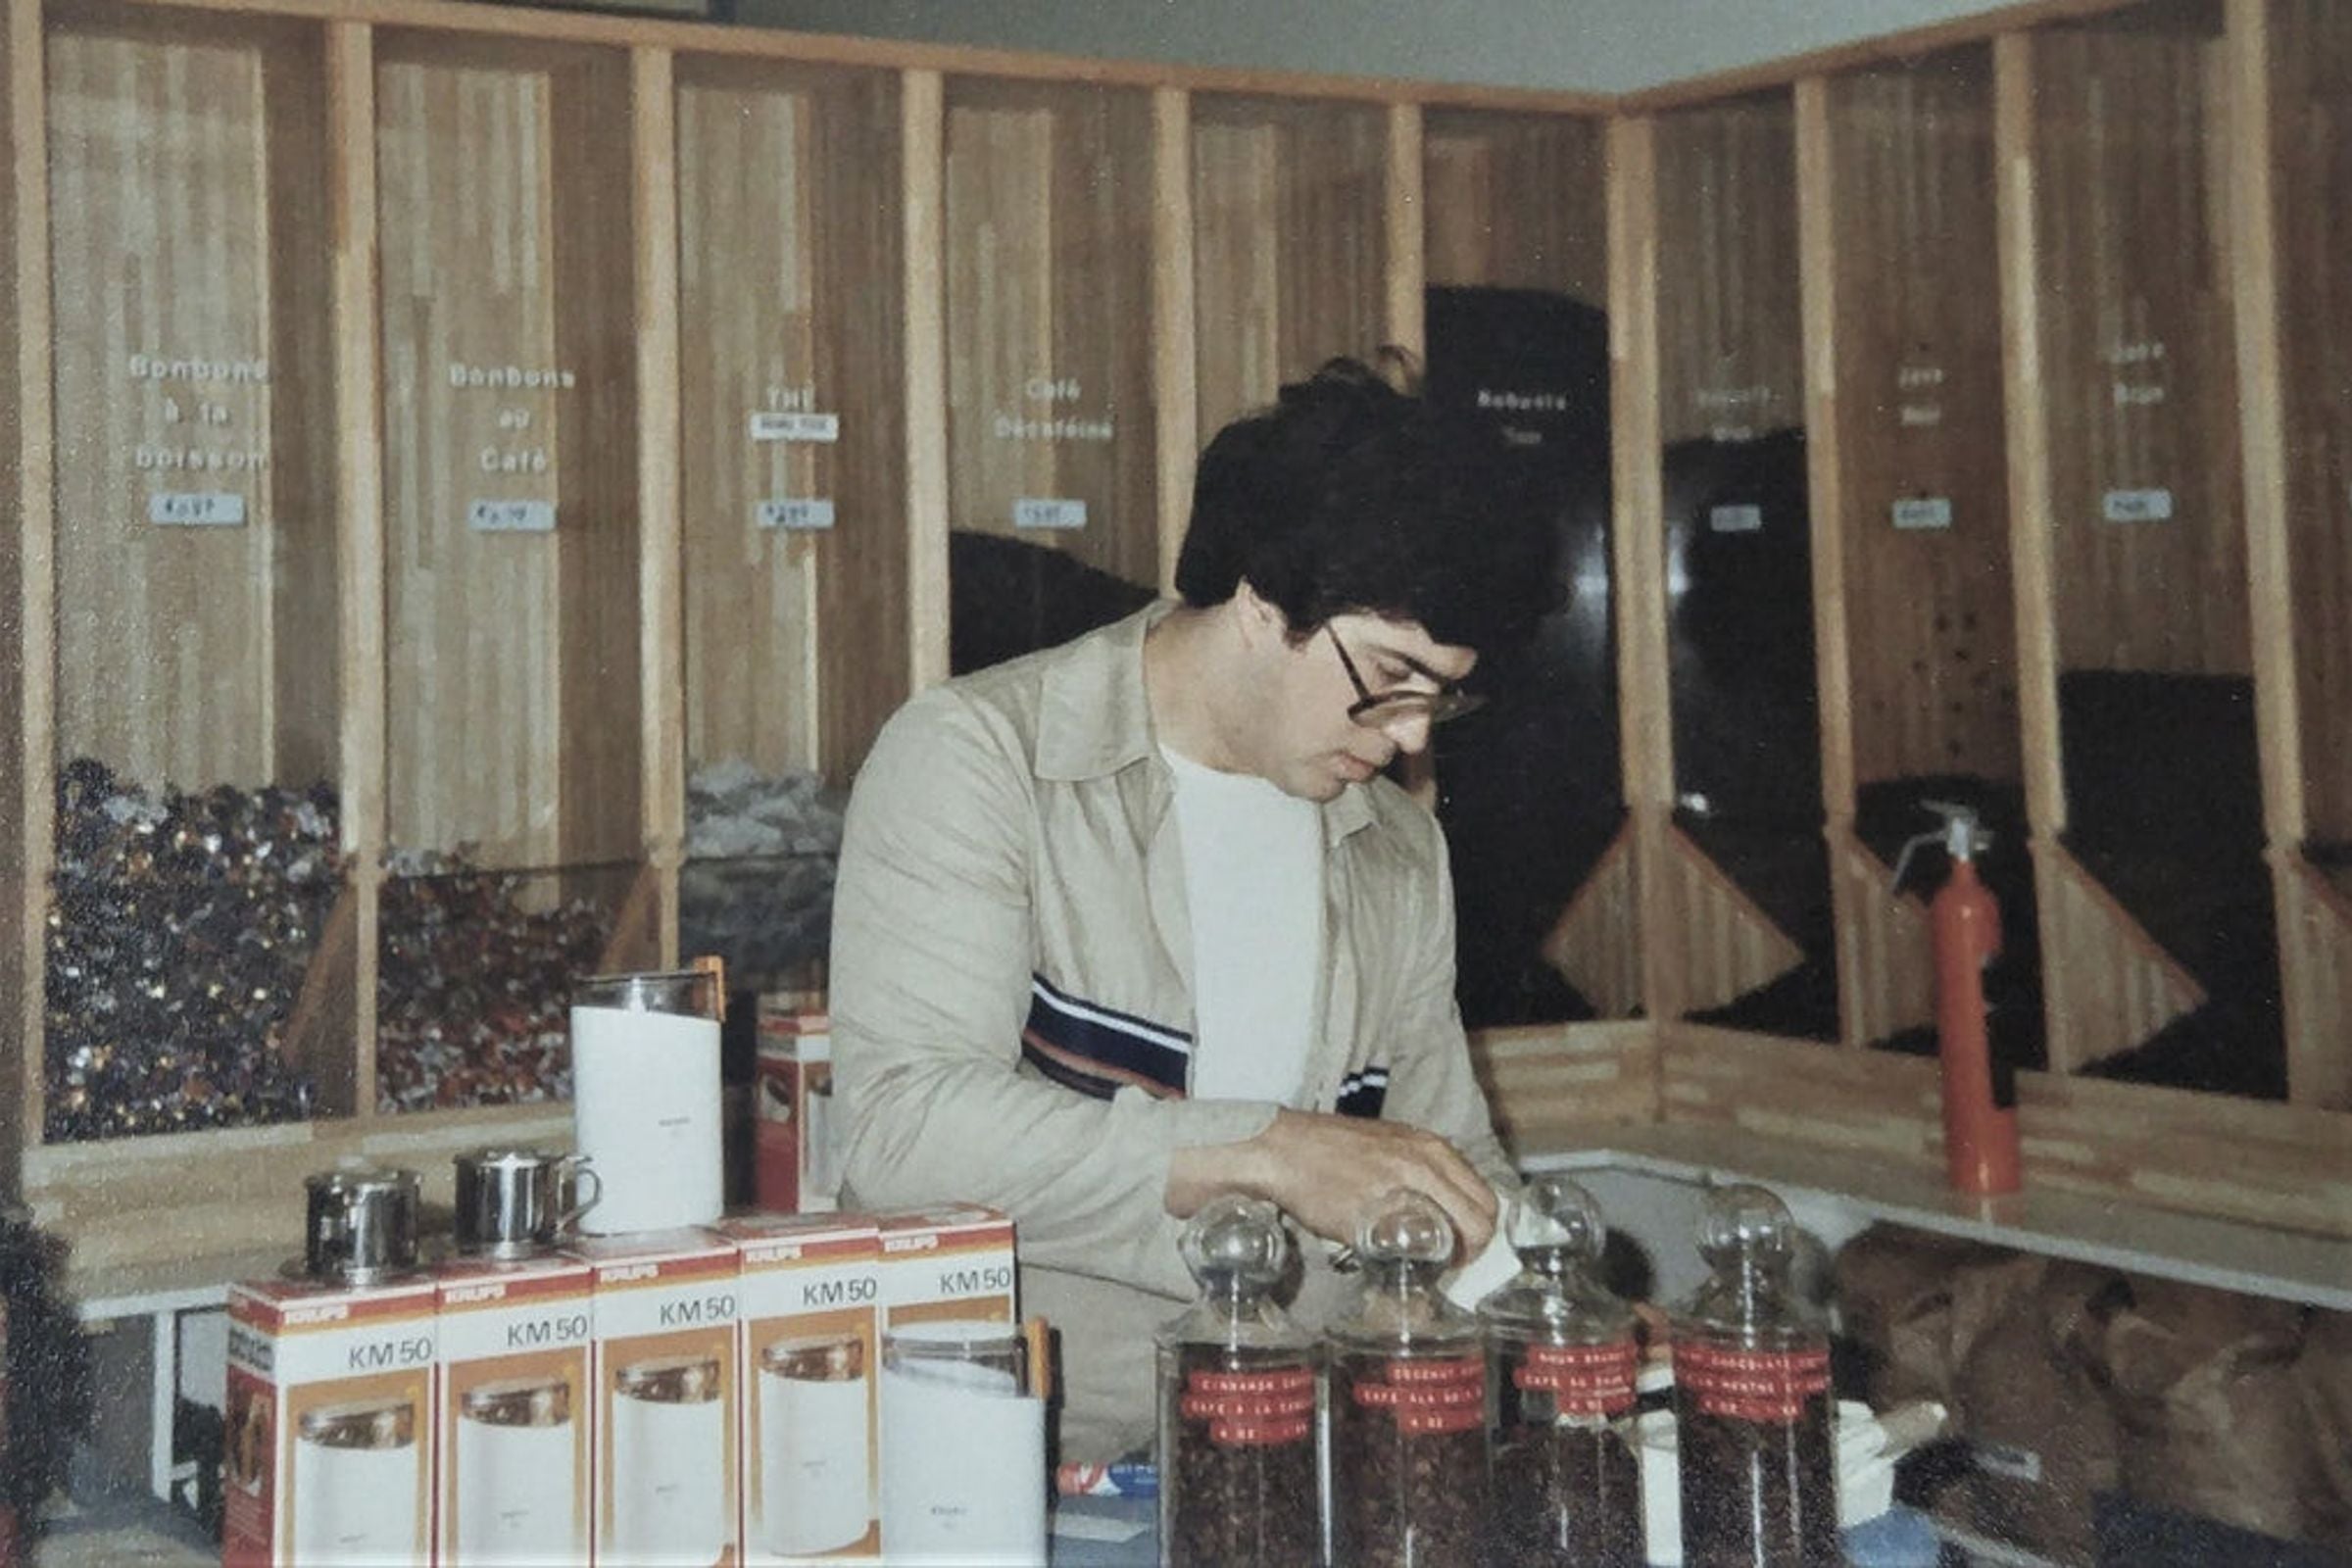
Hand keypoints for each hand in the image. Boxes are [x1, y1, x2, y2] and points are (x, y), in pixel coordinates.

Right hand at [1167, 1108, 1497, 1261]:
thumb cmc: (1333, 1150)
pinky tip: (1396, 1259)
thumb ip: (1422, 1170)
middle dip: (1473, 1249)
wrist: (1283, 1149)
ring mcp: (1401, 1186)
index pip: (1486, 1199)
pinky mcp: (1373, 1212)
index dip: (1480, 1230)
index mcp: (1433, 1148)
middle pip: (1480, 1221)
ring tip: (1426, 1262)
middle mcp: (1426, 1162)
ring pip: (1455, 1234)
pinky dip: (1413, 1258)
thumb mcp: (1391, 1145)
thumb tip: (1443, 1205)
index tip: (1463, 1245)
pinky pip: (1409, 1244)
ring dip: (1449, 1256)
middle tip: (1450, 1262)